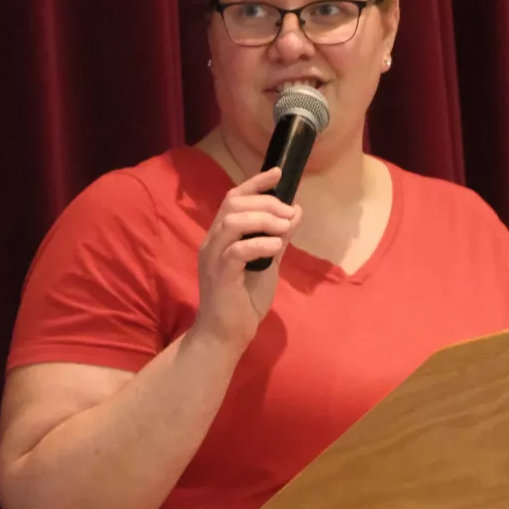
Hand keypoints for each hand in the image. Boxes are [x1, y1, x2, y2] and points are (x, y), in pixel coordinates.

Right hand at [194, 167, 301, 350]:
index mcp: (221, 236)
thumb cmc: (244, 301)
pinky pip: (237, 250)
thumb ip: (278, 238)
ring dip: (264, 220)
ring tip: (285, 230)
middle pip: (234, 204)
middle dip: (266, 202)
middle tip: (289, 215)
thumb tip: (296, 211)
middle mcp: (212, 242)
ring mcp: (214, 258)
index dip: (255, 183)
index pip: (233, 198)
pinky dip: (260, 244)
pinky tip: (276, 248)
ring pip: (233, 222)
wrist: (227, 335)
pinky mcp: (220, 276)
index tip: (278, 173)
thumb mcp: (268, 263)